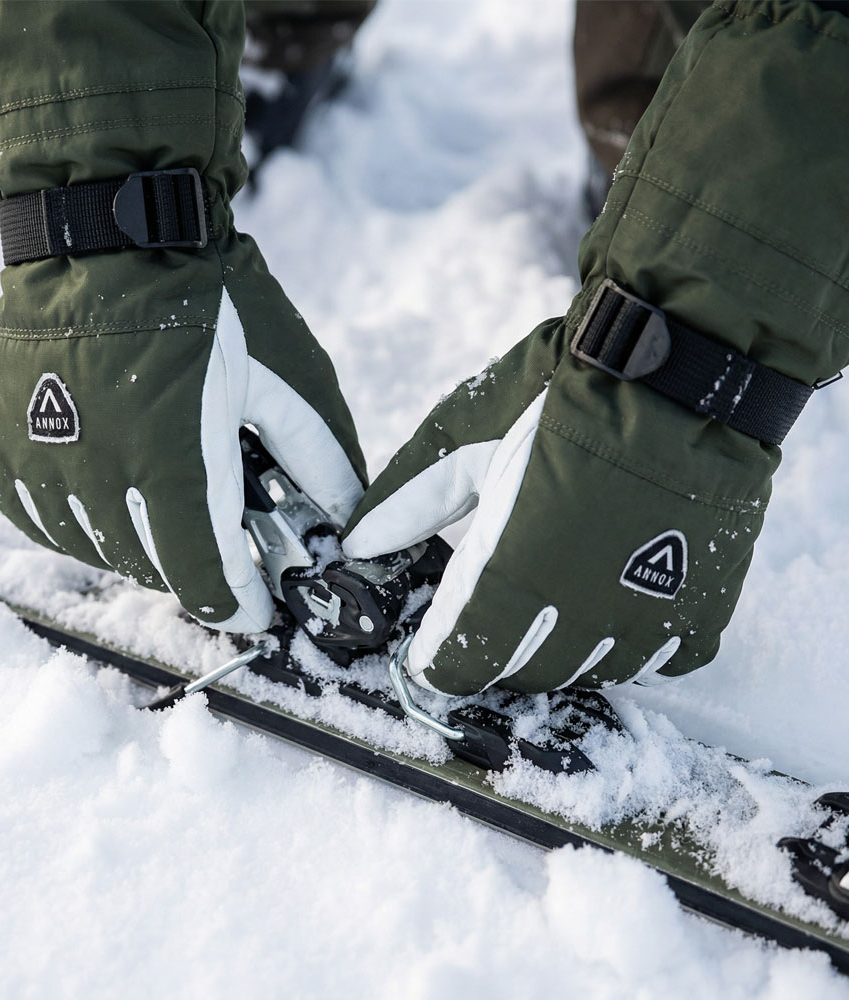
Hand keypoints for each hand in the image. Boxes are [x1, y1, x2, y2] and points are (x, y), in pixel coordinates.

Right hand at [0, 232, 365, 631]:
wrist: (109, 230)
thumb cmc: (205, 296)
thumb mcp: (283, 373)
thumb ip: (317, 455)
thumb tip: (349, 520)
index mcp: (173, 458)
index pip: (202, 576)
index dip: (234, 607)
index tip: (253, 609)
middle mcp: (99, 470)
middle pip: (152, 568)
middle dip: (196, 569)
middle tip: (220, 542)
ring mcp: (44, 457)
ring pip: (95, 551)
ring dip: (141, 550)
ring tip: (167, 514)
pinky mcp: (6, 438)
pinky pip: (35, 520)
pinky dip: (75, 526)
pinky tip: (105, 501)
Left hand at [342, 312, 772, 694]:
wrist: (677, 366)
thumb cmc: (563, 395)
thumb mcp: (466, 437)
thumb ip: (408, 499)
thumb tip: (357, 543)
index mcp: (512, 568)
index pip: (460, 656)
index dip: (438, 663)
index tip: (427, 655)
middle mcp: (579, 606)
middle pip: (521, 672)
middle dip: (493, 656)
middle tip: (486, 623)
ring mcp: (647, 609)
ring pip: (590, 673)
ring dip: (558, 655)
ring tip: (547, 614)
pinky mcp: (704, 600)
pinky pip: (665, 660)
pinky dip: (634, 648)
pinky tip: (616, 612)